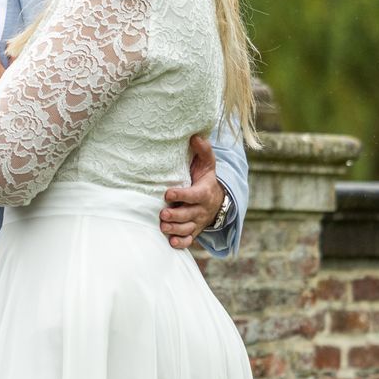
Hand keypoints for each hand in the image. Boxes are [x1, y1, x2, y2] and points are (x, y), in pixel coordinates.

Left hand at [161, 134, 223, 249]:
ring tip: (163, 226)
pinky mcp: (194, 231)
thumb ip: (203, 151)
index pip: (194, 195)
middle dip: (176, 215)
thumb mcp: (207, 165)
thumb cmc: (205, 179)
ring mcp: (198, 221)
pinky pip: (190, 240)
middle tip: (163, 214)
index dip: (182, 195)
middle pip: (189, 215)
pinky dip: (181, 243)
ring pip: (188, 228)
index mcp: (203, 192)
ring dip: (175, 229)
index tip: (167, 193)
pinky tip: (171, 242)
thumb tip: (196, 136)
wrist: (216, 200)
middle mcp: (201, 209)